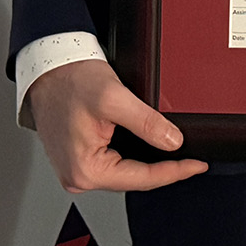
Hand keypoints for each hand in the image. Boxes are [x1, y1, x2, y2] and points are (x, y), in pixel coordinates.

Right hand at [28, 59, 208, 192]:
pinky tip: (148, 148)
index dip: (175, 171)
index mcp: (85, 170)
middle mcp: (78, 175)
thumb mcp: (114, 98)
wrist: (48, 67)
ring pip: (124, 171)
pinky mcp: (78, 156)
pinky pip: (113, 162)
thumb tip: (173, 142)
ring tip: (176, 155)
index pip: (142, 178)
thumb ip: (147, 123)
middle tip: (192, 161)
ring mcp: (76, 167)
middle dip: (164, 169)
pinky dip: (133, 155)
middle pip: (133, 179)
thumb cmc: (70, 80)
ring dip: (149, 163)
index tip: (197, 165)